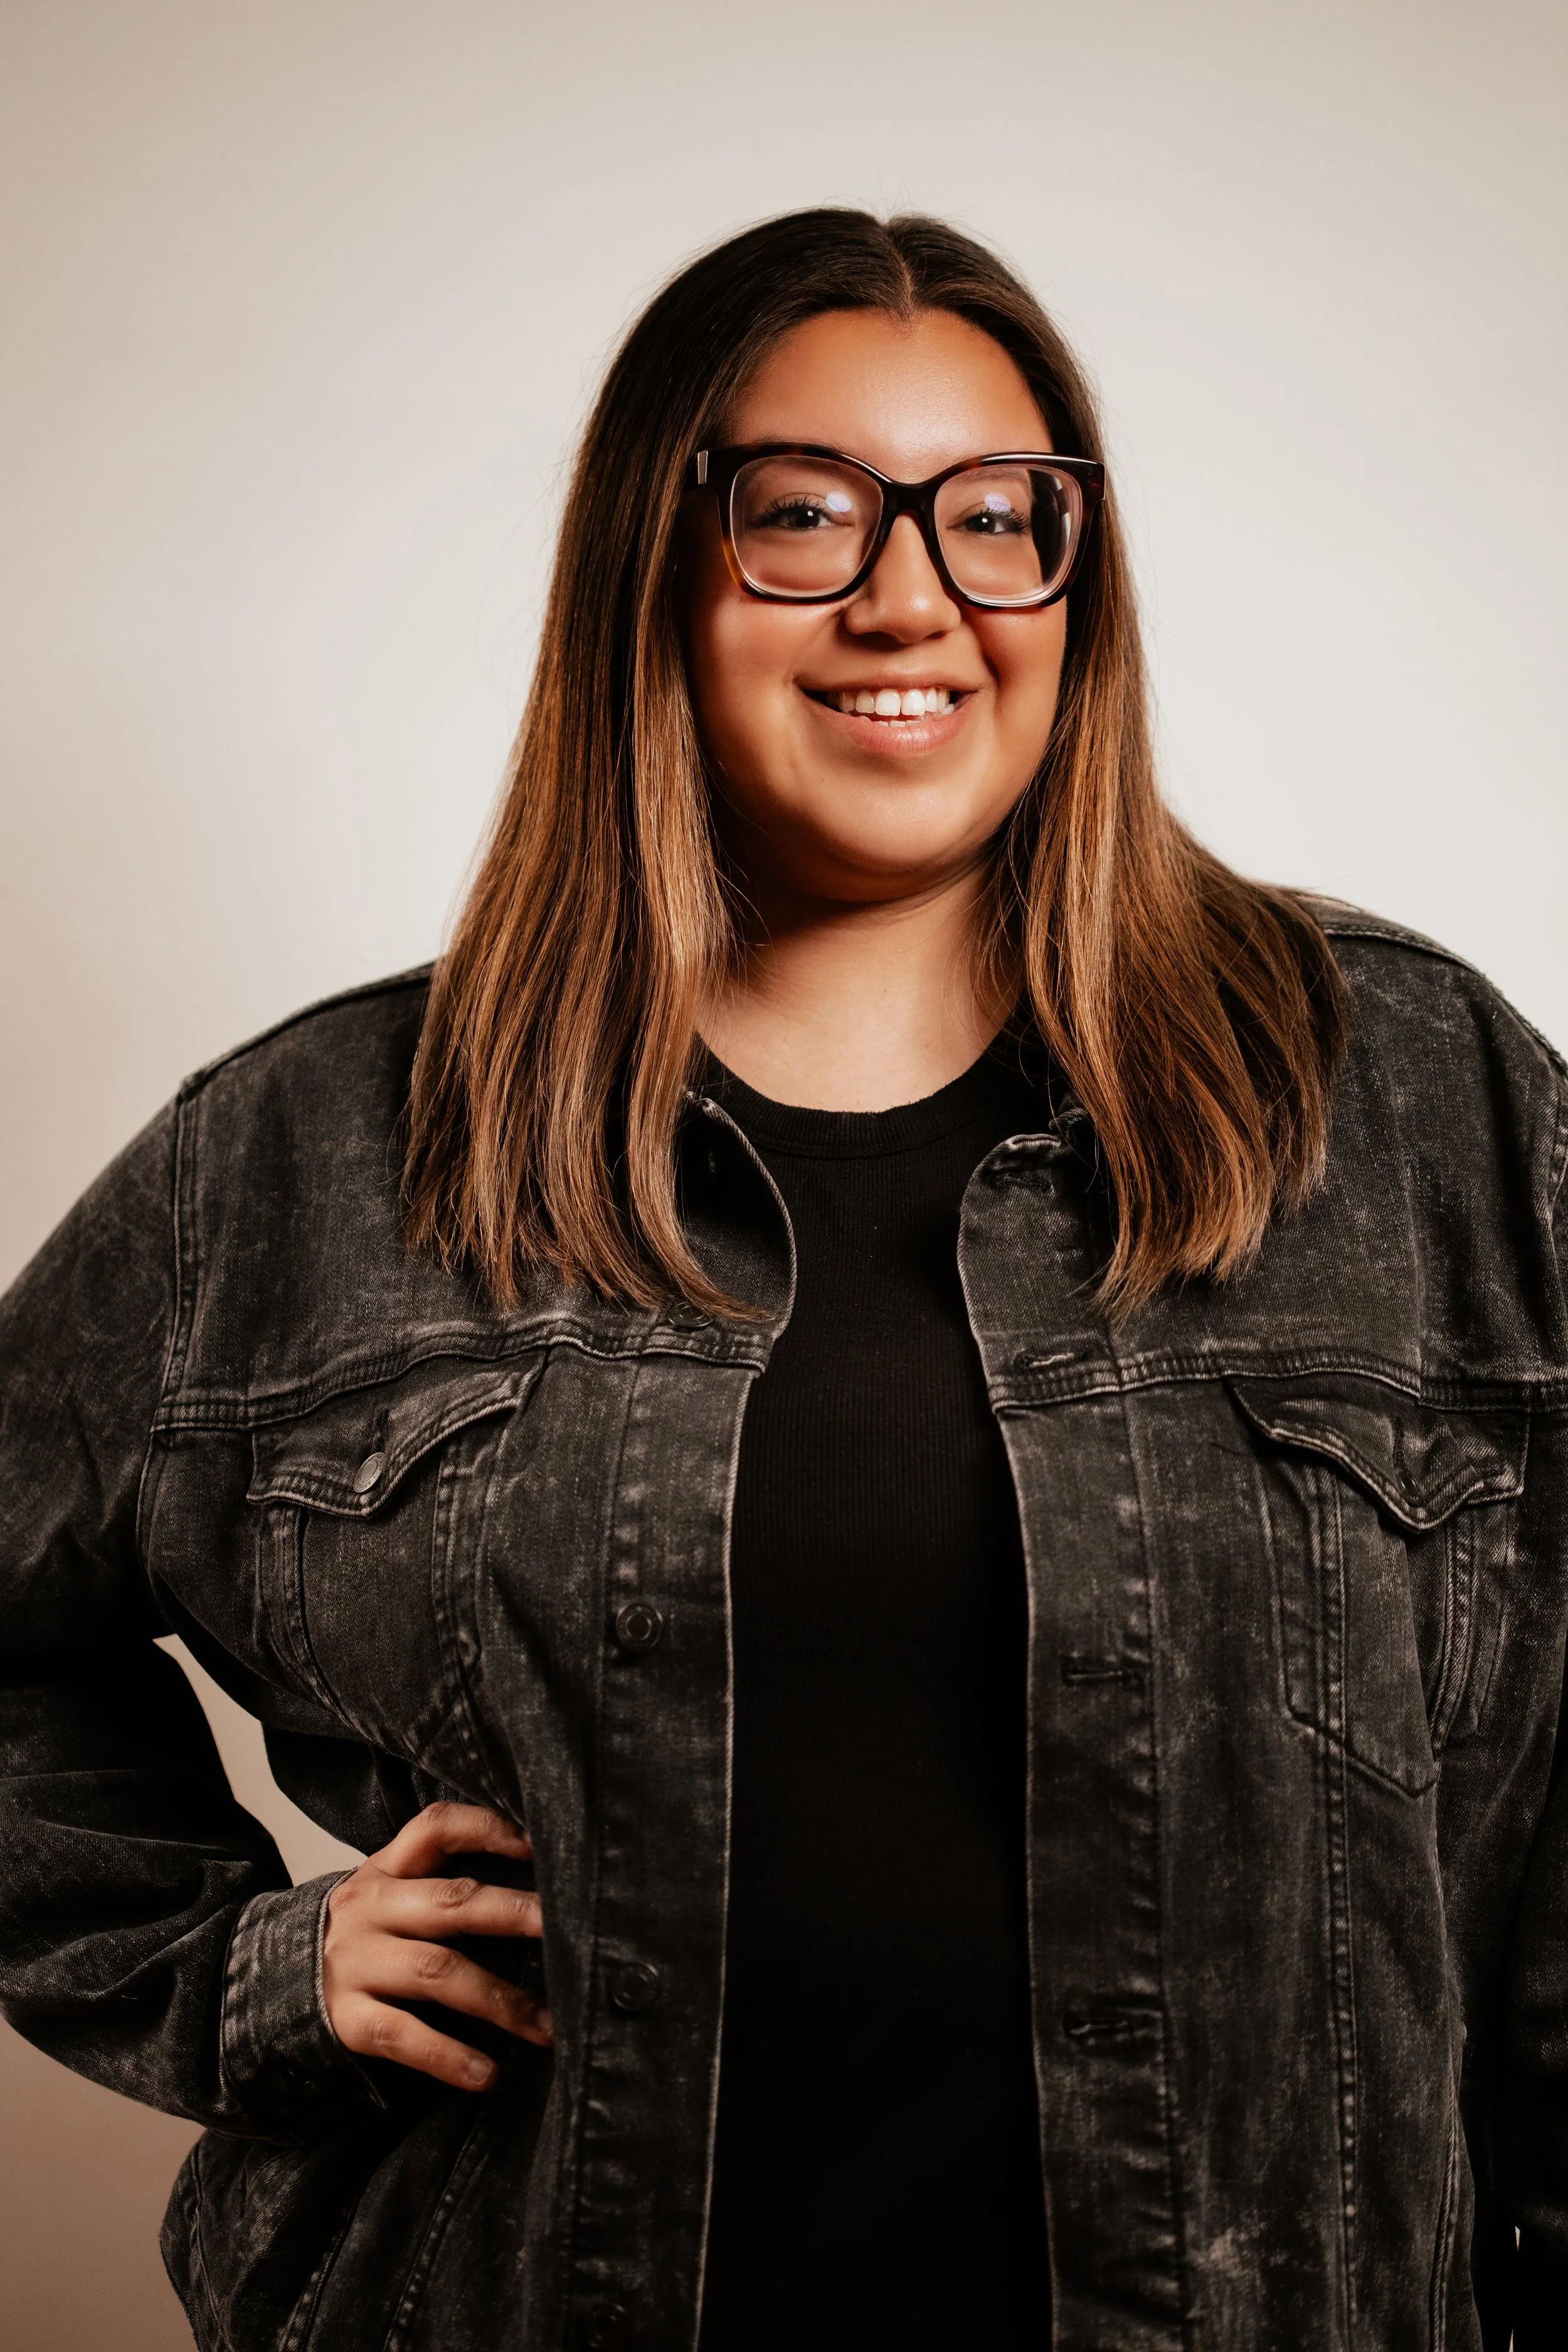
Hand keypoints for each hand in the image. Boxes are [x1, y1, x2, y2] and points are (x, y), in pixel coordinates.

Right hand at [323, 1802, 550, 2090]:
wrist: (260, 1985)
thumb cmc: (358, 1938)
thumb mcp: (386, 1895)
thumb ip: (441, 1882)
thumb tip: (537, 1890)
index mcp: (386, 1871)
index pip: (436, 1828)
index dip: (487, 1828)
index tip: (538, 1842)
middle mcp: (370, 1910)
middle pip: (451, 1902)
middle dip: (513, 1914)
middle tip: (566, 1928)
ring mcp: (356, 1964)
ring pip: (437, 1971)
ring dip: (499, 2000)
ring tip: (547, 2026)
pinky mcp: (345, 2019)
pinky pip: (401, 2035)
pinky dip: (447, 2055)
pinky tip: (486, 2073)